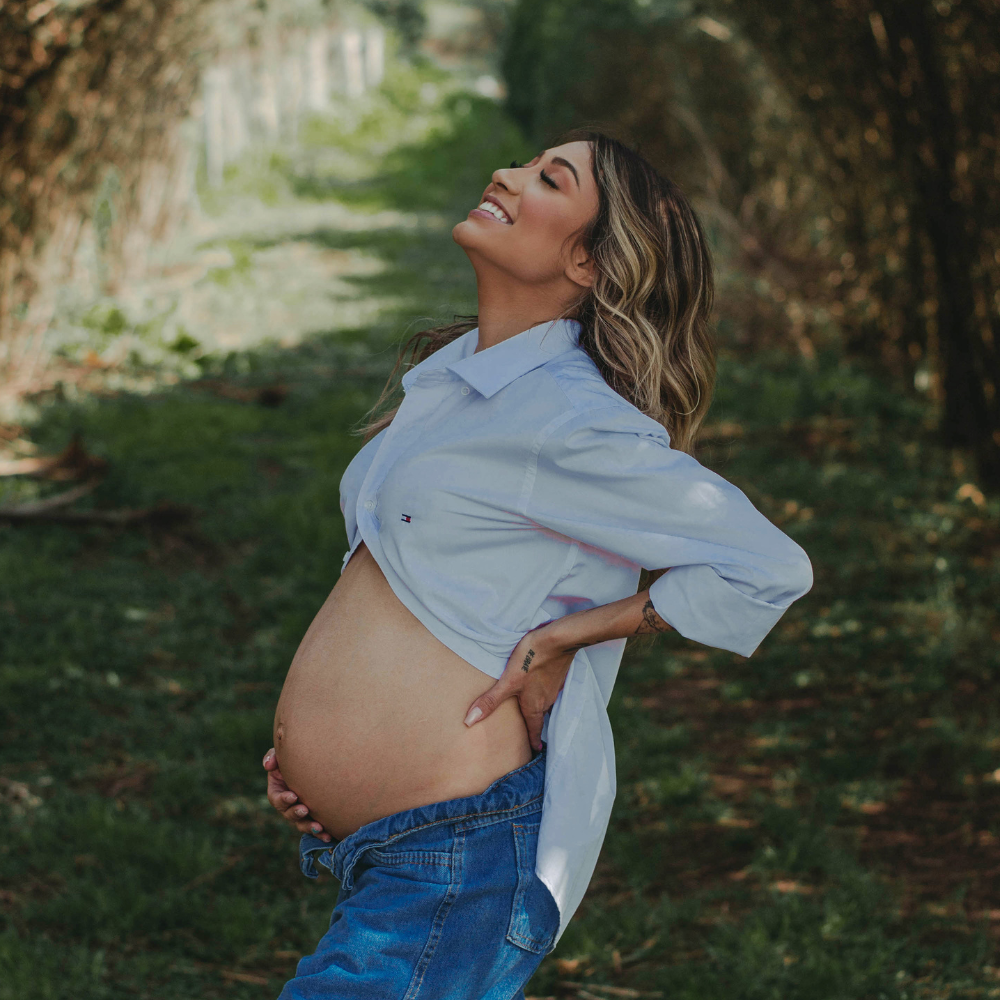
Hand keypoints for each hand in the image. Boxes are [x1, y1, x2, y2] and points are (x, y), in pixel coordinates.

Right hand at [263, 748, 331, 842]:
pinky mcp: (315, 816)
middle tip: (305, 810)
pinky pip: (317, 828)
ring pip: (303, 824)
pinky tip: (330, 836)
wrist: (316, 761)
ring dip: (310, 827)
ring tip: (319, 827)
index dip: (283, 799)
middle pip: (289, 814)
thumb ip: (272, 757)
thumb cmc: (295, 758)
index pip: (277, 799)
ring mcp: (302, 812)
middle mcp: (289, 805)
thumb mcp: (281, 756)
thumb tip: (268, 765)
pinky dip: (322, 833)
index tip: (293, 796)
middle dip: (296, 814)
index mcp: (278, 792)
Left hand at [463, 624, 579, 751]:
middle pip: (540, 717)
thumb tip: (470, 721)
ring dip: (540, 708)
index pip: (535, 729)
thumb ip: (490, 701)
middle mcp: (547, 700)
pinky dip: (544, 692)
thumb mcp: (508, 681)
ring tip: (533, 710)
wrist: (558, 640)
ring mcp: (554, 687)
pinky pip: (550, 689)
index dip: (534, 741)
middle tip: (532, 732)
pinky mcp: (557, 674)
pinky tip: (539, 685)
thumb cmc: (532, 660)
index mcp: (534, 705)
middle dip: (535, 725)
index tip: (536, 750)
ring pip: (546, 703)